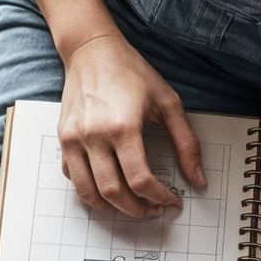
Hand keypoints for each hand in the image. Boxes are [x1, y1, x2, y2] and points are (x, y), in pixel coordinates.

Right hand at [58, 33, 205, 216]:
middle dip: (137, 210)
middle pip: (114, 194)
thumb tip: (198, 179)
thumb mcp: (168, 102)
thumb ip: (186, 143)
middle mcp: (94, 136)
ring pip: (88, 193)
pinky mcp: (62, 139)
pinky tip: (108, 185)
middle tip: (153, 210)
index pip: (141, 180)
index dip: (160, 199)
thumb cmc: (131, 72)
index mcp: (124, 127)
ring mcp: (74, 139)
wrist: (91, 50)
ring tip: (131, 205)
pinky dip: (90, 190)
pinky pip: (73, 178)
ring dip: (111, 209)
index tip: (172, 202)